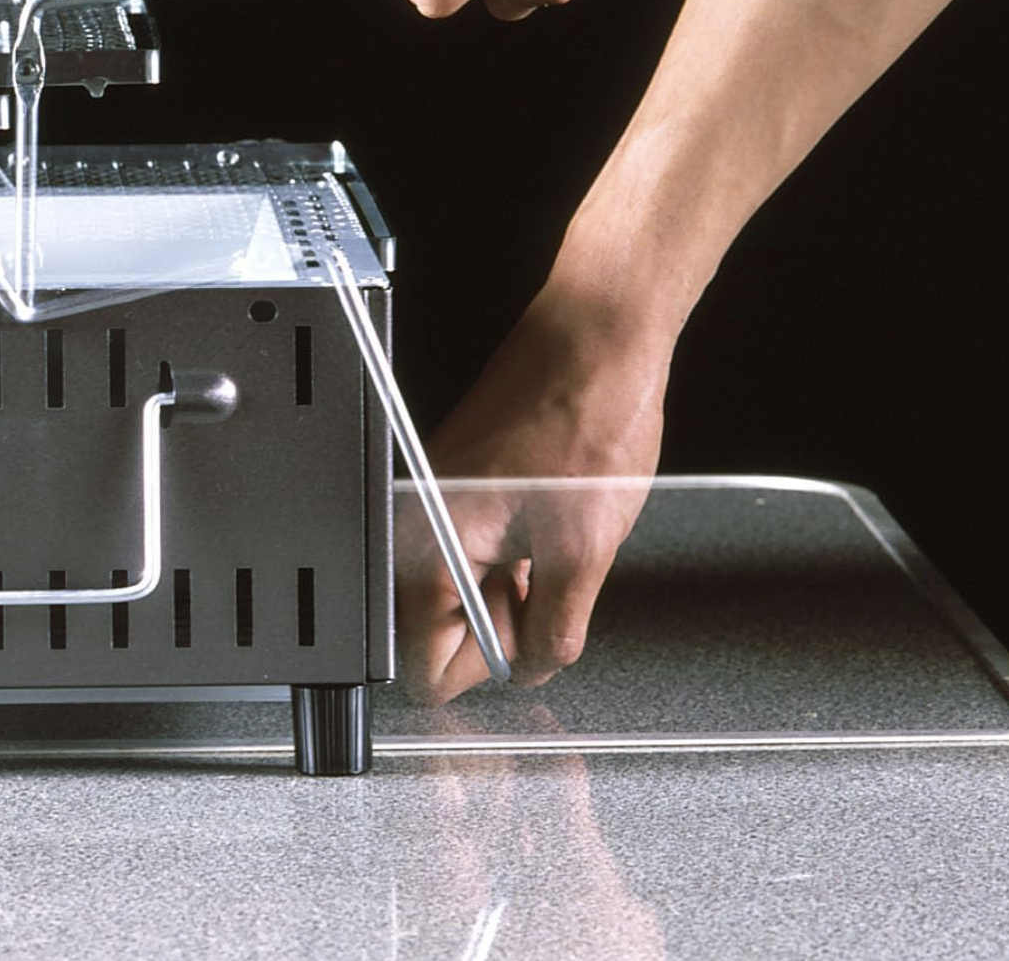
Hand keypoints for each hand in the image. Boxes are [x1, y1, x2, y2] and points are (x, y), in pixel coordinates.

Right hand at [399, 282, 671, 701]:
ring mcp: (433, 503)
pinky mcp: (456, 486)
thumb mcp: (585, 555)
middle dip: (505, 622)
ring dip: (515, 586)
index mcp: (428, 549)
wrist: (594, 340)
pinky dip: (515, 554)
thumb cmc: (586, 420)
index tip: (530, 643)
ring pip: (465, 591)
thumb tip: (531, 667)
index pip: (426, 668)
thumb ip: (553, 635)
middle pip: (443, 631)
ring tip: (557, 542)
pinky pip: (475, 552)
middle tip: (554, 579)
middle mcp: (415, 526)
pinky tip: (551, 525)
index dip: (489, 664)